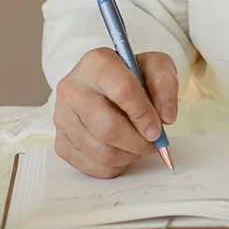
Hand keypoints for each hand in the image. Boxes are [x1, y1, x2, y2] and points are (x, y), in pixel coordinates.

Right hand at [53, 48, 177, 178]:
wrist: (105, 86)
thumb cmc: (130, 76)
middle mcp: (72, 88)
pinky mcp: (61, 141)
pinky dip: (115, 166)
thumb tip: (166, 116)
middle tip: (152, 143)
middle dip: (137, 142)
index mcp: (96, 63)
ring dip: (129, 155)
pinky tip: (122, 151)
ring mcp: (63, 116)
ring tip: (138, 145)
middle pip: (107, 127)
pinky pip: (93, 166)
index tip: (157, 129)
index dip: (144, 114)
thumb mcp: (154, 67)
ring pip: (101, 151)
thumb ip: (164, 84)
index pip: (122, 89)